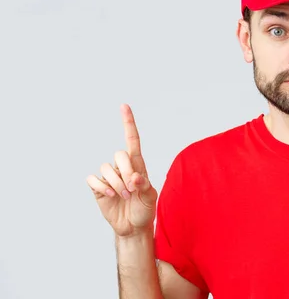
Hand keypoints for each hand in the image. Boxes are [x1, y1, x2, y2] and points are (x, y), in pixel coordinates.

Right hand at [86, 104, 157, 236]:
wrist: (133, 227)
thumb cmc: (144, 210)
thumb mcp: (150, 198)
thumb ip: (145, 186)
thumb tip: (135, 177)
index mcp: (138, 165)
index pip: (132, 140)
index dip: (128, 123)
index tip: (124, 106)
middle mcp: (122, 167)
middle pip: (119, 154)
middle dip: (126, 171)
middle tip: (132, 189)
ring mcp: (109, 176)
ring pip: (106, 168)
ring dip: (116, 184)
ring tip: (124, 196)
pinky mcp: (98, 186)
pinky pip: (93, 179)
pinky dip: (101, 187)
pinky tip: (109, 195)